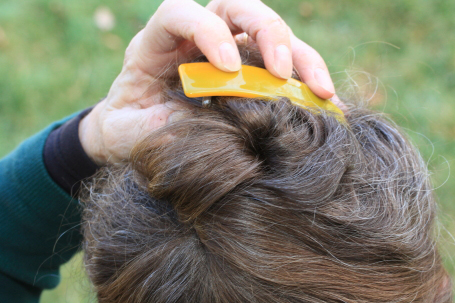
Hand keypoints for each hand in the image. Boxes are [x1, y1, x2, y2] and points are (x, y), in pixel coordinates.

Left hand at [79, 0, 335, 164]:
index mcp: (158, 42)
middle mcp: (199, 36)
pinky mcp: (252, 72)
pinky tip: (327, 106)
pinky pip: (285, 69)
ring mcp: (229, 50)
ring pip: (271, 34)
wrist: (137, 137)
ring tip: (323, 93)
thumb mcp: (127, 132)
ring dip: (301, 58)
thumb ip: (149, 127)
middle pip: (238, 8)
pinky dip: (307, 85)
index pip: (180, 13)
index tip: (228, 69)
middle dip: (266, 32)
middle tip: (281, 72)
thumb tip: (196, 125)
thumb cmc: (128, 130)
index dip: (207, 30)